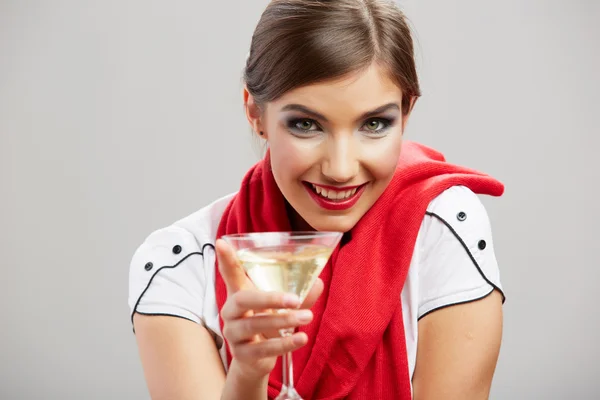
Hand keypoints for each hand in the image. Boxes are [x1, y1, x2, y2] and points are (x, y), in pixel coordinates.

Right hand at [216, 238, 322, 380]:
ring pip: (255, 324)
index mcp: (239, 293)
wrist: (256, 360)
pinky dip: (284, 344)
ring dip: (284, 321)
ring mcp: (233, 333)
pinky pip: (262, 348)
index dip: (226, 259)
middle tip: (295, 299)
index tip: (222, 242)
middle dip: (270, 298)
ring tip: (307, 317)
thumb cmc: (268, 324)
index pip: (230, 273)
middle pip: (243, 300)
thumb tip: (318, 282)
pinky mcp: (241, 354)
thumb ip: (296, 295)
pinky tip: (301, 339)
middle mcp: (231, 312)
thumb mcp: (280, 308)